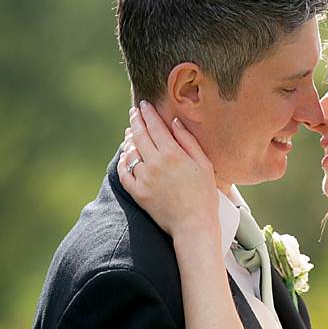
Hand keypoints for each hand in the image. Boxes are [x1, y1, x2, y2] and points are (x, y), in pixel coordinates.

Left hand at [116, 99, 228, 251]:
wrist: (193, 224)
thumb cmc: (203, 193)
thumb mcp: (203, 162)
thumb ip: (188, 140)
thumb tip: (174, 122)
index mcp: (172, 153)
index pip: (155, 126)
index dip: (148, 113)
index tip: (144, 104)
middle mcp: (155, 163)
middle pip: (140, 136)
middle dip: (136, 121)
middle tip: (134, 112)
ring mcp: (144, 179)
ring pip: (131, 153)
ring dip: (129, 140)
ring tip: (130, 132)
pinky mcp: (139, 194)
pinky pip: (125, 174)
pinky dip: (124, 162)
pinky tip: (125, 156)